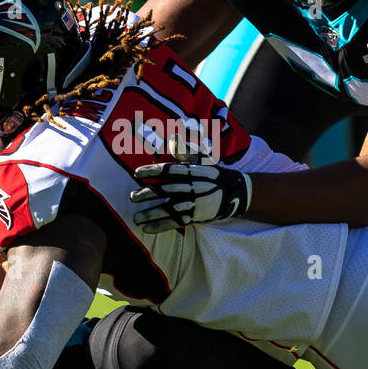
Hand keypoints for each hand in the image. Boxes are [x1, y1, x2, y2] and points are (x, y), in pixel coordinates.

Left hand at [129, 162, 251, 233]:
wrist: (235, 193)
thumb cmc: (213, 174)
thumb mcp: (202, 160)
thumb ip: (185, 152)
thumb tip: (172, 139)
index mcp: (191, 172)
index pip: (169, 170)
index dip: (152, 171)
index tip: (136, 173)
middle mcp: (191, 187)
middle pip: (166, 190)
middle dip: (147, 194)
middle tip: (132, 196)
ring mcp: (193, 203)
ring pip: (168, 209)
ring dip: (151, 214)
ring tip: (135, 218)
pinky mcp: (195, 216)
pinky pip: (175, 222)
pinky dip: (160, 226)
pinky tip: (146, 229)